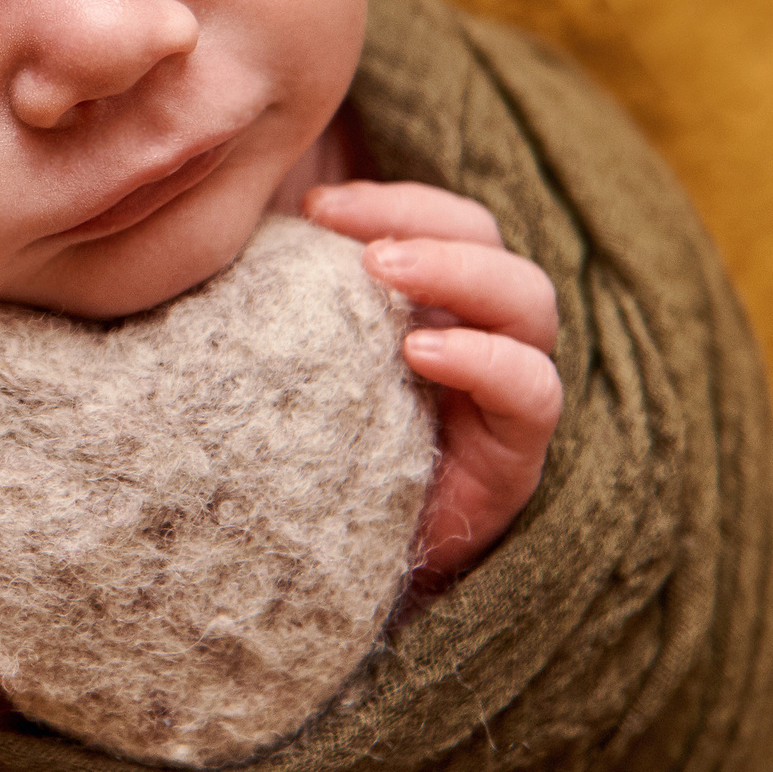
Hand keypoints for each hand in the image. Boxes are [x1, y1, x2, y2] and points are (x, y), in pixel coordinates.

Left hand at [303, 180, 563, 583]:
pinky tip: (420, 352)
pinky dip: (485, 360)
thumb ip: (280, 285)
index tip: (314, 207)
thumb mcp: (286, 352)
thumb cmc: (291, 447)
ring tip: (382, 272)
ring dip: (461, 272)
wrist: (300, 571)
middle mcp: (477, 336)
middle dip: (425, 221)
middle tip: (351, 235)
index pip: (444, 218)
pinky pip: (534, 394)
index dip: (393, 200)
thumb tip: (238, 206)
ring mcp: (503, 396)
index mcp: (430, 300)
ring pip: (530, 304)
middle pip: (492, 243)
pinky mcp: (512, 461)